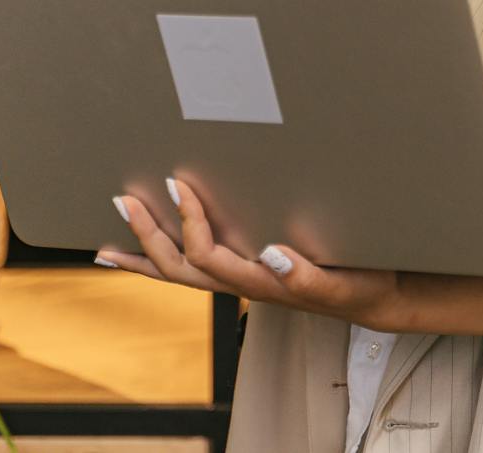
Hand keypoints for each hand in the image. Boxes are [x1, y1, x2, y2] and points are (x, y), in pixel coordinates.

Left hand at [96, 175, 406, 329]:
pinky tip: (141, 254)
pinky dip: (158, 265)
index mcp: (260, 282)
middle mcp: (242, 284)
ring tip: (109, 238)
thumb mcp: (343, 282)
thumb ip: (307, 275)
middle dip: (147, 236)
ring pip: (178, 274)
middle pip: (178, 269)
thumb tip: (269, 252)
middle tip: (124, 200)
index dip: (189, 222)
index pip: (208, 257)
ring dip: (143, 253)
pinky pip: (192, 271)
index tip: (178, 184)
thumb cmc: (360, 283)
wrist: (374, 298)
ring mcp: (240, 280)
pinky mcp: (244, 273)